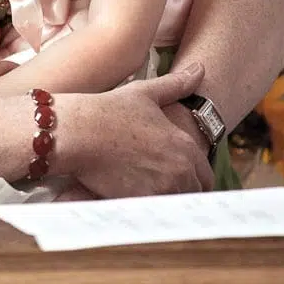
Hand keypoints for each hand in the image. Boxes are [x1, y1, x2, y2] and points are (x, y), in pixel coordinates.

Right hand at [61, 61, 214, 196]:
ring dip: (165, 201)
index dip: (193, 177)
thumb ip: (177, 84)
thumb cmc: (108, 110)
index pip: (205, 175)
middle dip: (181, 192)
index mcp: (185, 144)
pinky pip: (155, 215)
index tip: (177, 175)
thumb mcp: (145, 92)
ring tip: (144, 192)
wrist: (77, 131)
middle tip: (158, 185)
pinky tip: (132, 199)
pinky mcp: (142, 203)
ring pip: (175, 205)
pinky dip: (147, 210)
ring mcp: (162, 188)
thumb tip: (201, 68)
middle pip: (193, 194)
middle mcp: (180, 169)